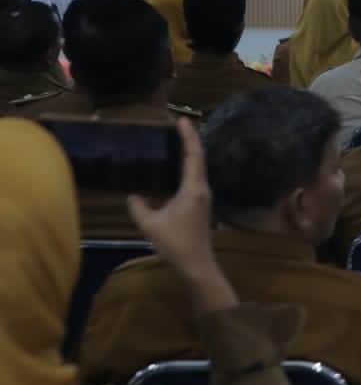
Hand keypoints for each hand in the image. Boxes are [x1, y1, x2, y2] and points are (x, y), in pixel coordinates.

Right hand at [128, 119, 236, 312]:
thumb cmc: (176, 244)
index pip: (194, 156)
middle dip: (187, 141)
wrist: (197, 264)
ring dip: (185, 155)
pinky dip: (182, 170)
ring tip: (171, 143)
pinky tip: (168, 171)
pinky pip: (191, 180)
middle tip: (175, 126)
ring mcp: (202, 197)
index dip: (189, 136)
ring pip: (195, 170)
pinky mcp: (199, 204)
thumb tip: (133, 194)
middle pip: (197, 159)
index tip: (182, 120)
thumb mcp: (150, 224)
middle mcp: (202, 189)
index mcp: (194, 189)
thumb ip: (139, 206)